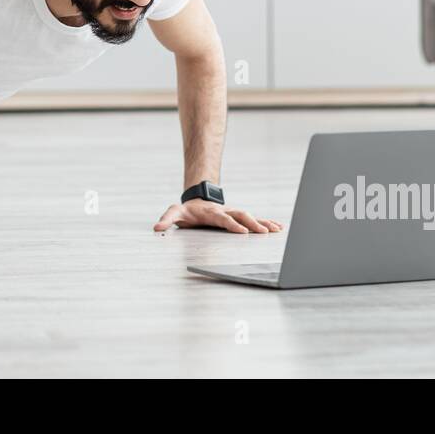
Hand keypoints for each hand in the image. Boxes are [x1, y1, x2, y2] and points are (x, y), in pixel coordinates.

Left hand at [153, 199, 283, 233]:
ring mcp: (233, 213)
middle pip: (241, 216)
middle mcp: (225, 211)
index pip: (223, 219)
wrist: (197, 201)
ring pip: (251, 216)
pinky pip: (254, 219)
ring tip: (276, 229)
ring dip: (263, 223)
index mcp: (212, 212)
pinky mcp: (238, 217)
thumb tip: (156, 228)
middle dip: (252, 224)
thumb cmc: (187, 211)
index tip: (242, 232)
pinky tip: (278, 228)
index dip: (232, 225)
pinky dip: (266, 222)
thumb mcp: (175, 213)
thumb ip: (166, 220)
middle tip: (262, 232)